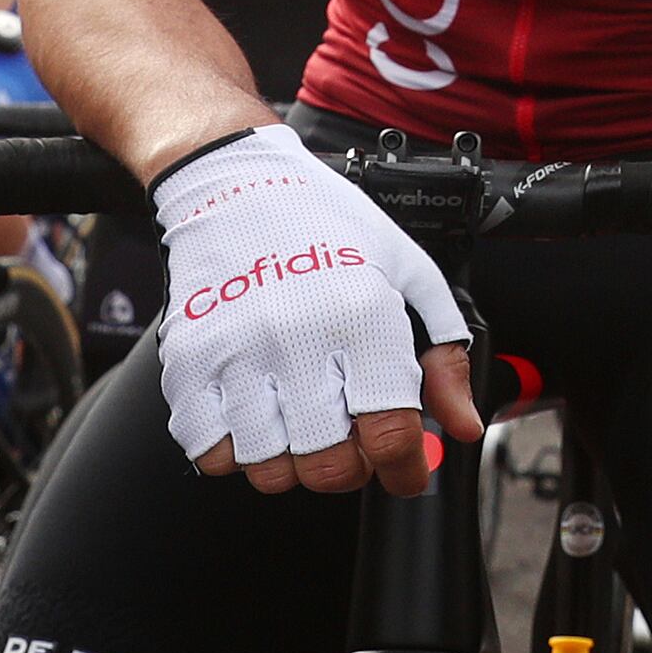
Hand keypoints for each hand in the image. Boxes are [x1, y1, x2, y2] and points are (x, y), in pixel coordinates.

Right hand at [150, 128, 479, 494]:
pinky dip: (235, 453)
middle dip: (349, 469)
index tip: (404, 471)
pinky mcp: (189, 361)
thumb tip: (462, 427)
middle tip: (349, 440)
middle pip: (328, 466)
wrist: (236, 181)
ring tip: (300, 423)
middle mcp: (297, 338)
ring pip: (268, 469)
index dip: (405, 470)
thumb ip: (444, 356)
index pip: (390, 435)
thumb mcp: (408, 274)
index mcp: (362, 316)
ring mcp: (236, 353)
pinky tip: (255, 417)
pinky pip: (209, 451)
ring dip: (292, 463)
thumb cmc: (329, 225)